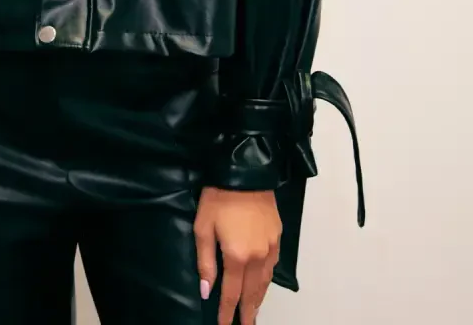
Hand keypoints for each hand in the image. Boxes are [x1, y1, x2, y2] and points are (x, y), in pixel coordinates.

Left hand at [194, 186, 280, 323]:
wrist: (245, 170)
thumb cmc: (218, 197)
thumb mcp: (203, 227)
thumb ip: (205, 261)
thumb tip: (206, 290)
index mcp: (238, 256)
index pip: (232, 293)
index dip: (227, 312)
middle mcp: (258, 256)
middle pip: (253, 292)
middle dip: (248, 312)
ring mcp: (271, 246)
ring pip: (266, 281)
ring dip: (259, 298)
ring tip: (254, 311)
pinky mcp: (277, 235)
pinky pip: (273, 265)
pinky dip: (268, 279)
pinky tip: (264, 282)